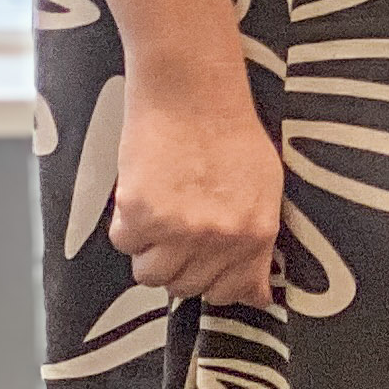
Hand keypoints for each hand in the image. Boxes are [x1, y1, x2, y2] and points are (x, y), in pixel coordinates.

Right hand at [109, 76, 283, 308]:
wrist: (193, 93)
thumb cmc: (230, 134)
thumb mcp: (264, 189)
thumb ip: (256, 244)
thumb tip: (257, 296)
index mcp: (257, 231)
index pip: (230, 293)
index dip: (210, 281)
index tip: (201, 265)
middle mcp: (222, 238)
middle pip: (184, 287)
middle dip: (177, 260)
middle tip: (179, 220)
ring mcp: (182, 230)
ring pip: (150, 274)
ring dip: (149, 246)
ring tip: (162, 204)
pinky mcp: (142, 215)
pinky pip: (124, 243)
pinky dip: (126, 222)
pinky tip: (144, 189)